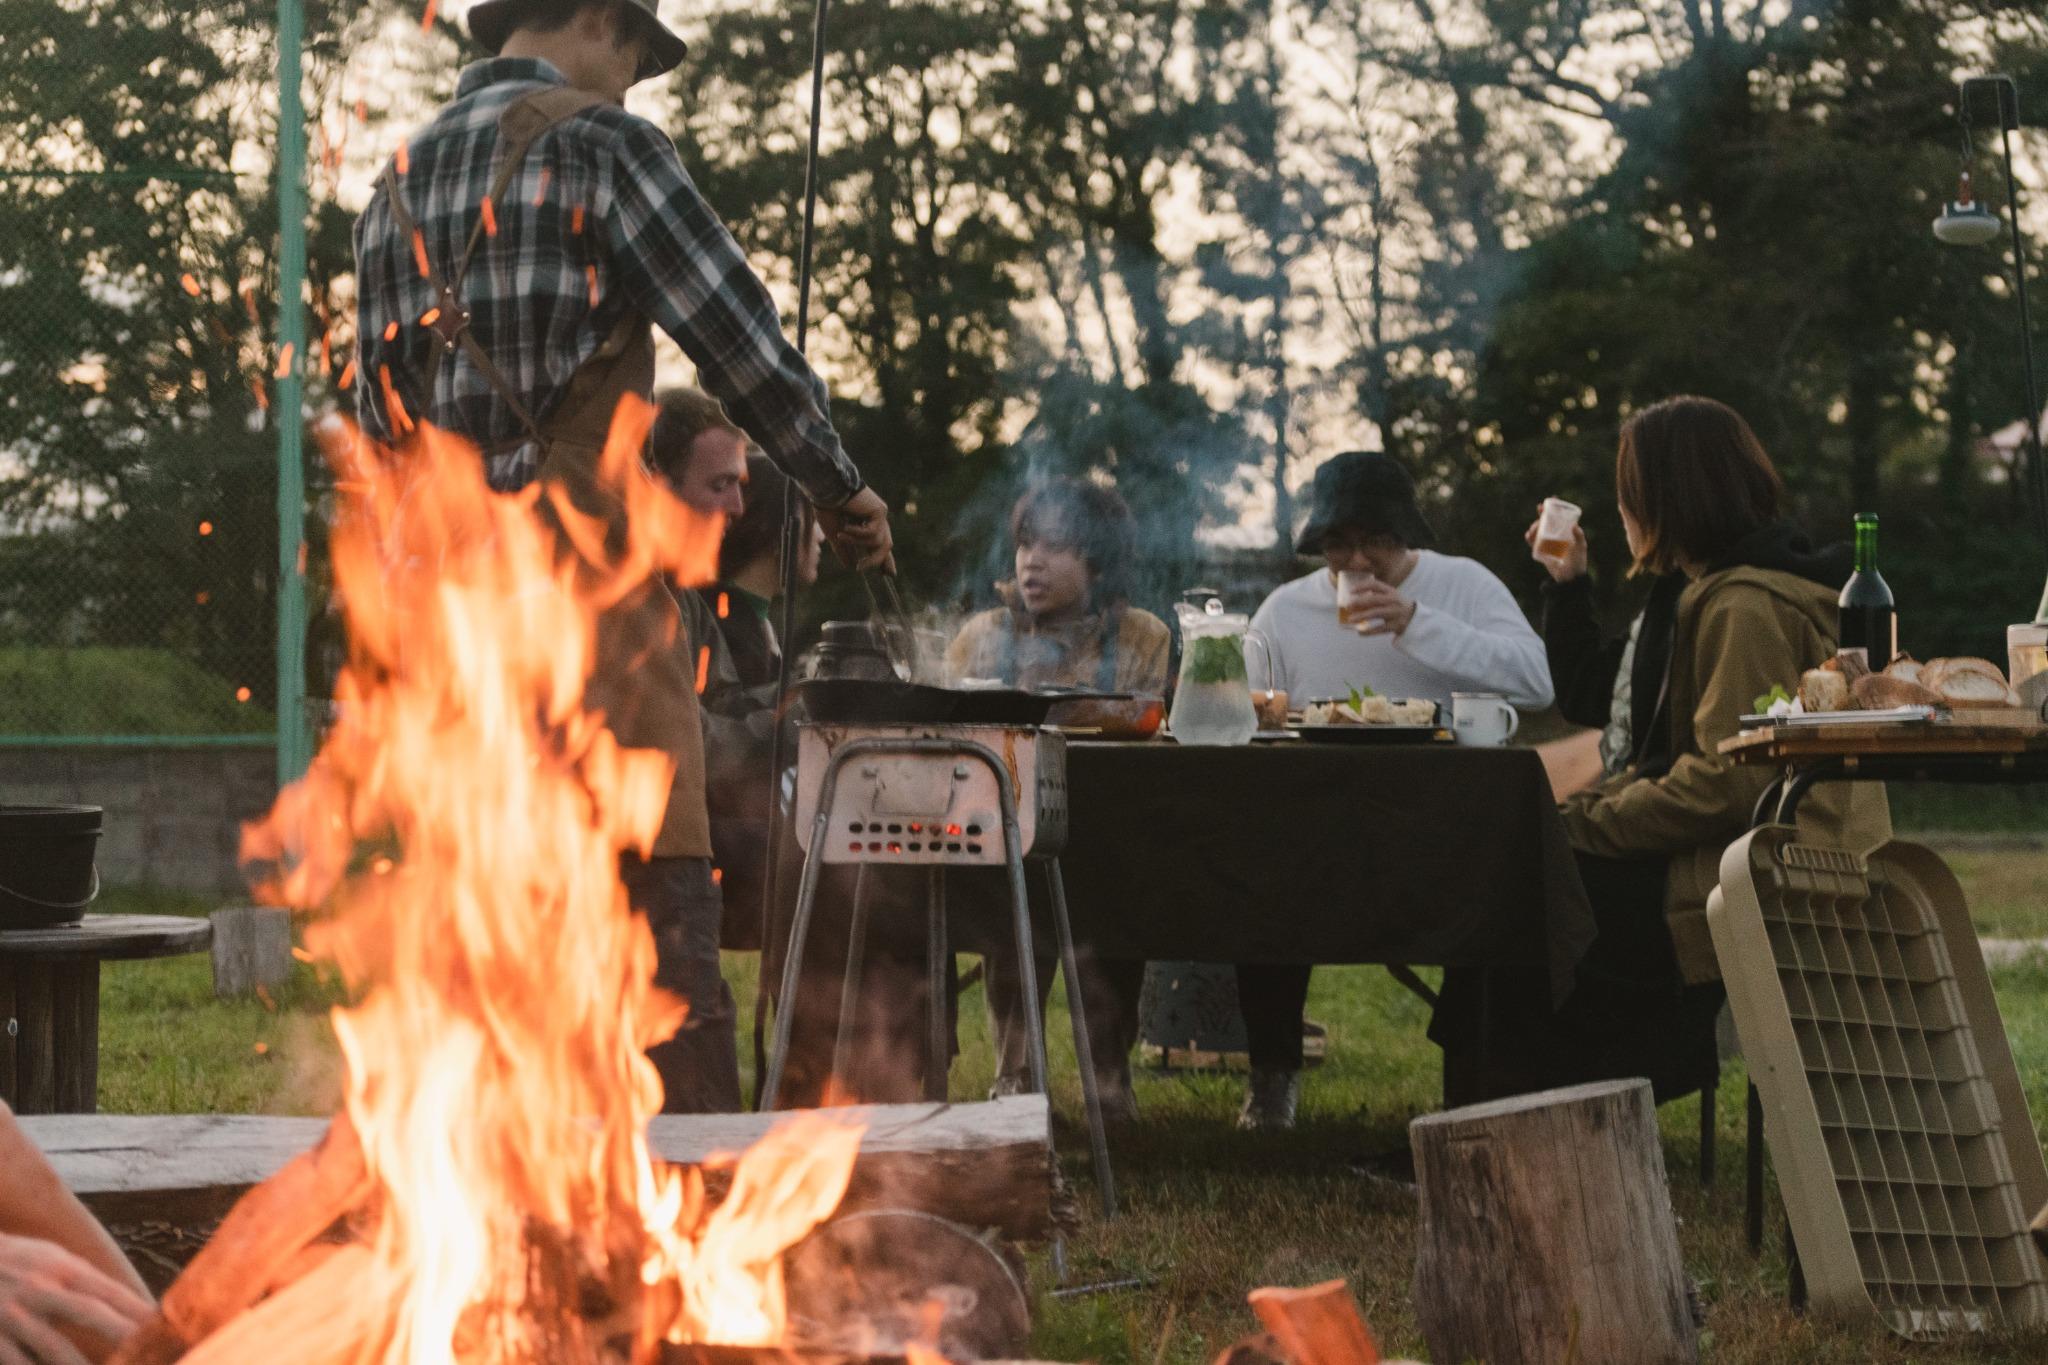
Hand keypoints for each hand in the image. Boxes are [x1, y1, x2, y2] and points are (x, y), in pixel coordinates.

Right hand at [0, 1234, 153, 1364]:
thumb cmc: (13, 1260)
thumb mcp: (49, 1257)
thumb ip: (82, 1278)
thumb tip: (124, 1299)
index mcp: (60, 1268)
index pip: (108, 1290)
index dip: (137, 1309)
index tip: (163, 1325)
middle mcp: (40, 1289)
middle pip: (89, 1313)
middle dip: (121, 1333)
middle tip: (150, 1351)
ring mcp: (13, 1315)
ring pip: (54, 1347)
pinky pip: (20, 1362)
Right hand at [815, 485, 895, 573]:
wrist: (825, 491)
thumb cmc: (827, 508)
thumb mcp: (835, 535)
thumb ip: (844, 550)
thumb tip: (850, 566)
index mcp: (866, 523)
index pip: (879, 544)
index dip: (884, 559)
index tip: (889, 574)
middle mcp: (876, 519)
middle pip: (885, 545)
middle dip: (878, 560)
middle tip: (860, 569)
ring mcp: (879, 514)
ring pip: (878, 542)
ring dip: (856, 542)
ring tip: (840, 536)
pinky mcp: (879, 511)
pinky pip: (872, 534)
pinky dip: (857, 534)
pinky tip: (845, 525)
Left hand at [1346, 578, 1416, 636]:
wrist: (1414, 618)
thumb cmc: (1396, 606)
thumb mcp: (1390, 596)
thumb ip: (1376, 596)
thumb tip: (1352, 600)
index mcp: (1390, 591)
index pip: (1375, 585)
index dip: (1362, 586)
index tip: (1351, 591)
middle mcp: (1393, 601)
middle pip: (1374, 599)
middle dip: (1359, 602)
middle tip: (1348, 606)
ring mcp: (1395, 613)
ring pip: (1375, 613)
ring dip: (1361, 616)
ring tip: (1350, 619)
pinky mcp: (1395, 625)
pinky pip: (1379, 629)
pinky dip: (1368, 631)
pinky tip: (1360, 632)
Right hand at [1525, 508, 1588, 582]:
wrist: (1570, 577)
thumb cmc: (1578, 561)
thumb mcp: (1581, 547)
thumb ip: (1579, 536)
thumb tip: (1574, 525)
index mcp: (1566, 531)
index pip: (1559, 517)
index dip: (1554, 507)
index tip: (1551, 499)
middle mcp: (1555, 535)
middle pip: (1546, 521)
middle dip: (1542, 514)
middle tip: (1540, 509)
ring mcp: (1547, 542)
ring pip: (1538, 530)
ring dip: (1535, 525)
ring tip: (1535, 526)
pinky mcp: (1541, 551)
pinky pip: (1532, 542)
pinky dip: (1529, 537)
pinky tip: (1528, 535)